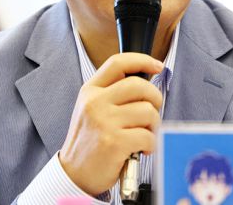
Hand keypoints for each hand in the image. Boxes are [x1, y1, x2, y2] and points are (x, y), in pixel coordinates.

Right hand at [59, 53, 163, 195]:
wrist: (75, 174)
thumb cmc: (91, 140)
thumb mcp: (92, 109)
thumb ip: (113, 93)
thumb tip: (147, 82)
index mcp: (90, 91)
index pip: (118, 63)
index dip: (142, 60)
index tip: (157, 65)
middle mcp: (95, 103)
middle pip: (140, 86)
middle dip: (155, 99)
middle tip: (151, 113)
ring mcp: (104, 122)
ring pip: (148, 111)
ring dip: (153, 125)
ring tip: (143, 135)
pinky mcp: (114, 142)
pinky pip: (148, 135)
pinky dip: (151, 144)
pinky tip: (141, 149)